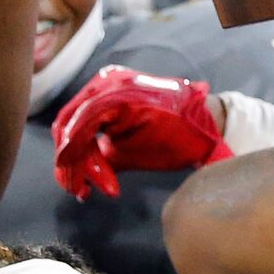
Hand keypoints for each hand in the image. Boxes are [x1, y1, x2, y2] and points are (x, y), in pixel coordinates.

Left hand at [52, 68, 230, 199]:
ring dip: (80, 165)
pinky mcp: (120, 95)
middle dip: (70, 165)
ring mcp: (110, 85)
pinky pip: (87, 124)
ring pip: (73, 129)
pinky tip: (105, 180)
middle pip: (65, 127)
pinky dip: (88, 157)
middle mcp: (102, 83)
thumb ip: (99, 157)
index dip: (68, 160)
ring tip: (97, 189)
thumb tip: (78, 182)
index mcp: (101, 91)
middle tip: (80, 191)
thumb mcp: (124, 149)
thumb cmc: (170, 139)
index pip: (69, 125)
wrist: (207, 131)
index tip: (79, 189)